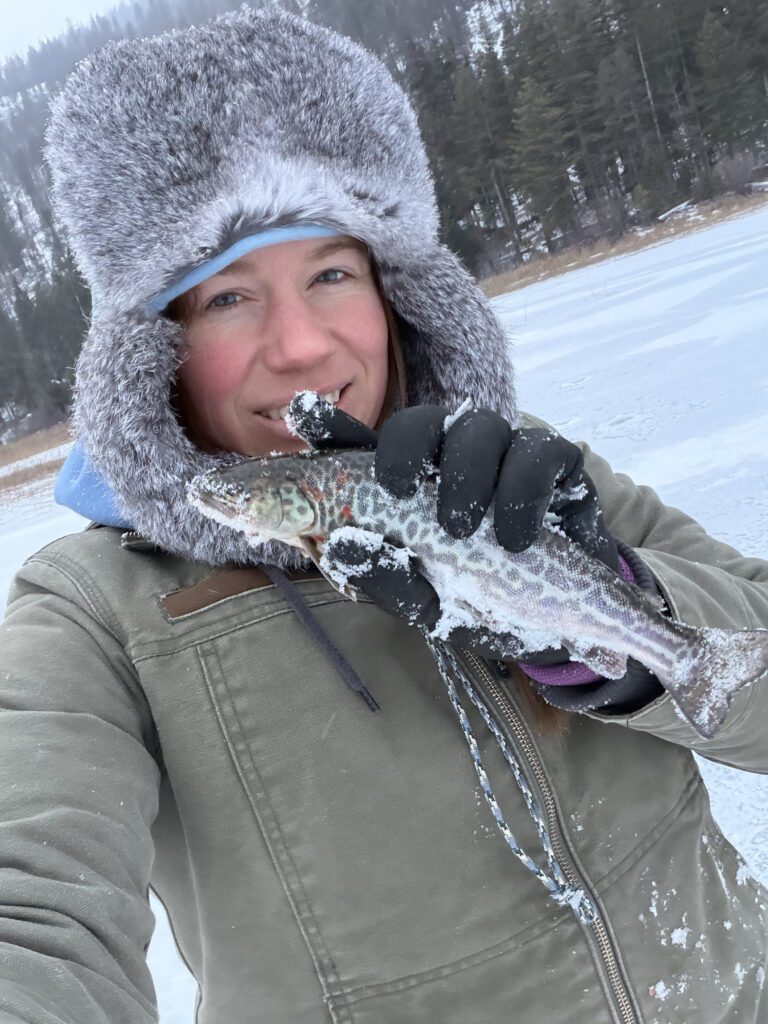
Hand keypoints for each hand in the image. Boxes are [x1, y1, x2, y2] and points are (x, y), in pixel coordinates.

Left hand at [290, 396, 617, 659]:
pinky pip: (538, 455)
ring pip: (481, 429)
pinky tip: (515, 537)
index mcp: (408, 489)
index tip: (301, 412)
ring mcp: (504, 456)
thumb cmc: (482, 605)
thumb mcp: (426, 605)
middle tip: (396, 488)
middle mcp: (451, 461)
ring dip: (466, 476)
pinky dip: (522, 494)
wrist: (562, 625)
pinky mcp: (555, 464)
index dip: (331, 426)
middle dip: (404, 447)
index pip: (363, 448)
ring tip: (460, 528)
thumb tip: (339, 543)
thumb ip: (385, 578)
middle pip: (421, 423)